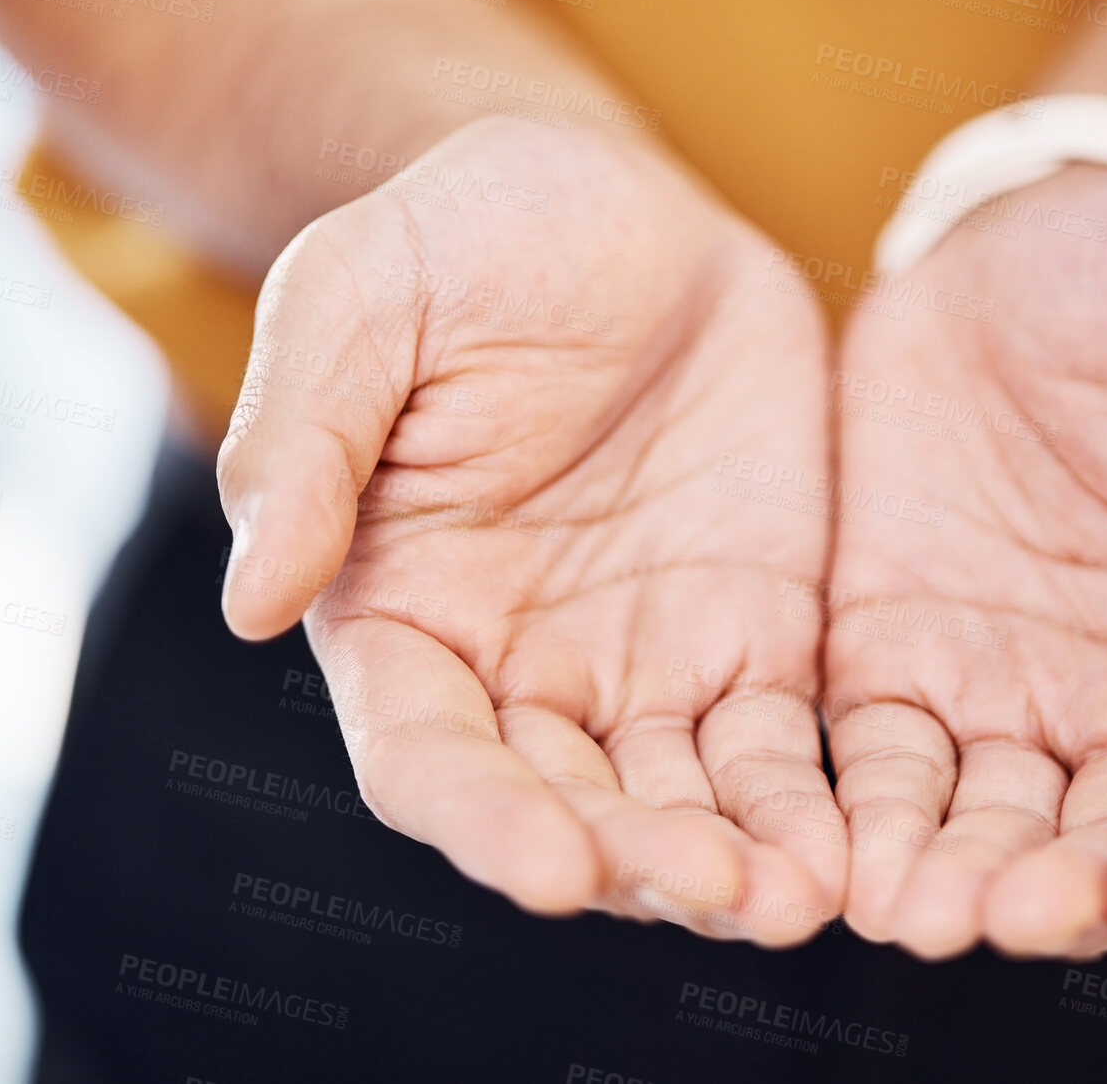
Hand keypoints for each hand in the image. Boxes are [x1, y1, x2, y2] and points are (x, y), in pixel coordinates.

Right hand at [217, 116, 844, 945]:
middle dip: (639, 862)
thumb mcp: (360, 298)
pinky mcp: (754, 631)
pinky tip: (855, 846)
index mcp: (404, 611)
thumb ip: (302, 441)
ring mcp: (646, 659)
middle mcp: (521, 666)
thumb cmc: (464, 240)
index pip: (427, 756)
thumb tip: (251, 600)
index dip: (483, 821)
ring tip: (802, 898)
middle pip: (571, 805)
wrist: (616, 207)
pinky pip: (782, 741)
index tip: (552, 872)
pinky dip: (812, 803)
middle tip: (722, 893)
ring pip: (683, 799)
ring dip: (737, 860)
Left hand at [824, 166, 1106, 958]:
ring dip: (941, 878)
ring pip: (978, 824)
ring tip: (900, 911)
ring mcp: (1005, 689)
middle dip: (1050, 895)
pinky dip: (854, 810)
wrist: (1042, 240)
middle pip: (1096, 843)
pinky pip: (876, 755)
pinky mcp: (895, 655)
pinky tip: (824, 849)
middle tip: (992, 920)